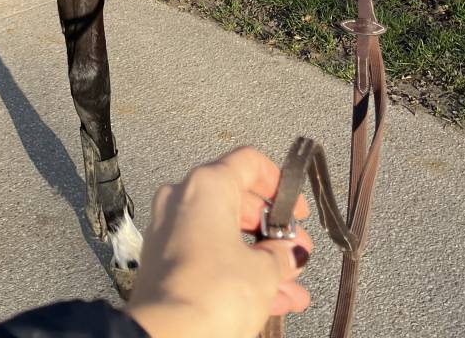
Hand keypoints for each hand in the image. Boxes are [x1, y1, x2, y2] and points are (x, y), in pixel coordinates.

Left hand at [126, 147, 312, 337]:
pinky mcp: (165, 263)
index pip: (249, 163)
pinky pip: (210, 257)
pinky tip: (272, 301)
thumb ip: (281, 255)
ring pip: (226, 235)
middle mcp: (183, 199)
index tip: (298, 212)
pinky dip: (238, 272)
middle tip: (298, 255)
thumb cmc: (215, 292)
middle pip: (238, 201)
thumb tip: (289, 253)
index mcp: (206, 185)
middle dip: (274, 232)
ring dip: (262, 260)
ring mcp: (171, 231)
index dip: (280, 185)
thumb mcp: (264, 271)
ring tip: (292, 289)